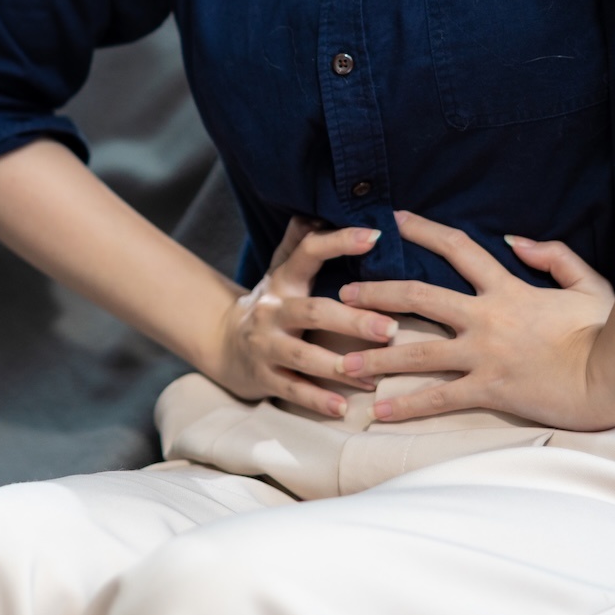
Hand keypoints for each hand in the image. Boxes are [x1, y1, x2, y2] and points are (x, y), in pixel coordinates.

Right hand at [206, 217, 401, 418]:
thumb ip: (301, 241)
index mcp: (284, 279)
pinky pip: (293, 389)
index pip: (308, 250)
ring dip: (341, 366)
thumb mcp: (282, 270)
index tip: (374, 235)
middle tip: (391, 329)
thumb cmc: (272, 304)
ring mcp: (266, 344)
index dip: (339, 241)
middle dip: (353, 320)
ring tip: (375, 375)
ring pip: (304, 355)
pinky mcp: (263, 376)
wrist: (223, 343)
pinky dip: (318, 400)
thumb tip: (322, 206)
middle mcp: (273, 308)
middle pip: (314, 310)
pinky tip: (344, 408)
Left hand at [336, 211, 614, 430]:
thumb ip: (552, 255)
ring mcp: (485, 354)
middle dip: (376, 294)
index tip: (395, 219)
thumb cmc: (607, 330)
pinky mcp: (490, 389)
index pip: (458, 249)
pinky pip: (439, 398)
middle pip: (418, 297)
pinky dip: (407, 405)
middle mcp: (486, 317)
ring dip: (376, 355)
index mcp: (508, 288)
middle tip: (343, 295)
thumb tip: (515, 239)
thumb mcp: (586, 282)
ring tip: (343, 362)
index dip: (425, 230)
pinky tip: (378, 411)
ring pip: (417, 351)